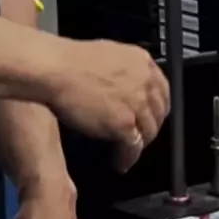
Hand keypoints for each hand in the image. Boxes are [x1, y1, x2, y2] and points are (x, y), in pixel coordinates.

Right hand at [47, 40, 169, 171]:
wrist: (55, 69)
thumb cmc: (70, 62)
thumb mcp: (110, 56)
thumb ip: (125, 72)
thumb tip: (127, 90)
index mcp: (142, 62)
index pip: (163, 91)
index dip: (156, 109)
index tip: (150, 119)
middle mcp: (144, 82)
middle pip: (159, 114)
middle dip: (149, 129)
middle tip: (138, 139)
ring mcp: (137, 104)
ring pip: (149, 133)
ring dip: (138, 146)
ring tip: (125, 153)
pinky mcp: (125, 124)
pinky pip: (134, 147)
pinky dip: (127, 158)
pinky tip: (119, 162)